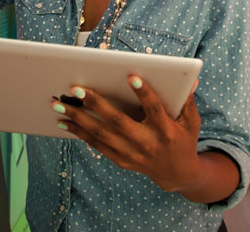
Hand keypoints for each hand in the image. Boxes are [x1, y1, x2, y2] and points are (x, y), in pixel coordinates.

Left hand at [55, 77, 201, 192]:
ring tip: (58, 104)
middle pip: (118, 122)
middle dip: (95, 104)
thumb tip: (190, 78)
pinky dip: (79, 133)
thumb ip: (187, 100)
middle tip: (75, 88)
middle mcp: (147, 143)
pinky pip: (96, 145)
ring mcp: (132, 154)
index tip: (130, 75)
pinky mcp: (121, 160)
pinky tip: (64, 121)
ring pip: (100, 135)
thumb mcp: (191, 121)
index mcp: (166, 131)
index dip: (144, 93)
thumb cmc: (183, 139)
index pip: (155, 110)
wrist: (178, 174)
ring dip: (77, 119)